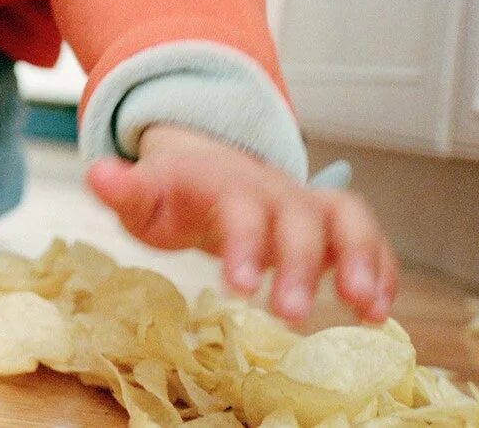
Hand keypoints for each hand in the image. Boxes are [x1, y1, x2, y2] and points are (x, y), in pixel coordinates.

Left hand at [85, 124, 396, 325]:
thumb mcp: (145, 193)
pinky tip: (379, 310)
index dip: (244, 246)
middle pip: (299, 219)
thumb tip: (96, 173)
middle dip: (301, 266)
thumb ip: (125, 189)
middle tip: (292, 315)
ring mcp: (308, 203)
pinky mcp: (332, 223)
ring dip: (362, 259)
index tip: (239, 288)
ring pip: (347, 220)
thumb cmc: (176, 193)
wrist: (208, 163)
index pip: (241, 209)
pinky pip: (367, 235)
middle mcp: (275, 190)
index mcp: (226, 184)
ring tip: (366, 307)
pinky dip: (381, 267)